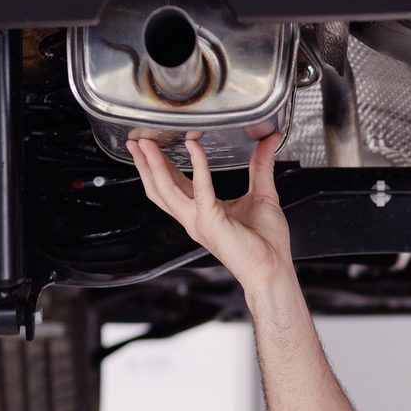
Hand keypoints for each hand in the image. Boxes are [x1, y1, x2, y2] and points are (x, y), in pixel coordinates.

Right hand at [128, 133, 291, 292]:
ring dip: (155, 163)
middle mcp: (194, 218)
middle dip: (145, 163)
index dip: (160, 166)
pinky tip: (194, 147)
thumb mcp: (262, 194)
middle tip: (137, 140)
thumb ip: (261, 166)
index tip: (153, 146)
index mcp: (202, 213)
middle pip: (159, 188)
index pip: (173, 186)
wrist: (273, 270)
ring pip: (166, 189)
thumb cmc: (266, 244)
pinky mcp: (210, 221)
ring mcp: (199, 221)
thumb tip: (268, 141)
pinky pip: (200, 188)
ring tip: (147, 143)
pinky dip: (197, 165)